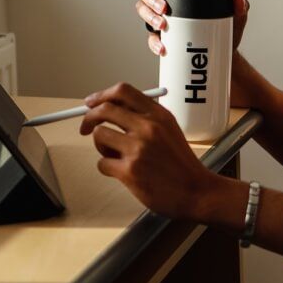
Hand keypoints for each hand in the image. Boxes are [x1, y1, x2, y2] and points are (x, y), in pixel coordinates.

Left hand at [79, 83, 222, 220]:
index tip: (92, 103)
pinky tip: (122, 172)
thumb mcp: (169, 129)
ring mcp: (137, 149)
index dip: (102, 95)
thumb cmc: (181, 163)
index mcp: (158, 115)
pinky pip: (102, 163)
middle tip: (86, 128)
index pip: (123, 91)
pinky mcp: (129, 171)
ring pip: (99, 136)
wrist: (196, 191)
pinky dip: (107, 167)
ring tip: (115, 155)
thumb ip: (145, 117)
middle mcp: (148, 128)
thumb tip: (112, 109)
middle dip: (89, 118)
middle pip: (104, 110)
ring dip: (101, 146)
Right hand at [136, 0, 249, 56]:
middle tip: (164, 8)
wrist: (218, 55)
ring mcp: (160, 19)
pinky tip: (162, 46)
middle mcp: (167, 1)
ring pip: (143, 11)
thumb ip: (240, 8)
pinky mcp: (159, 37)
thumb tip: (239, 2)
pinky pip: (150, 37)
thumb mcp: (233, 17)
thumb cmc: (221, 30)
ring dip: (149, 17)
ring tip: (162, 26)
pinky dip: (153, 42)